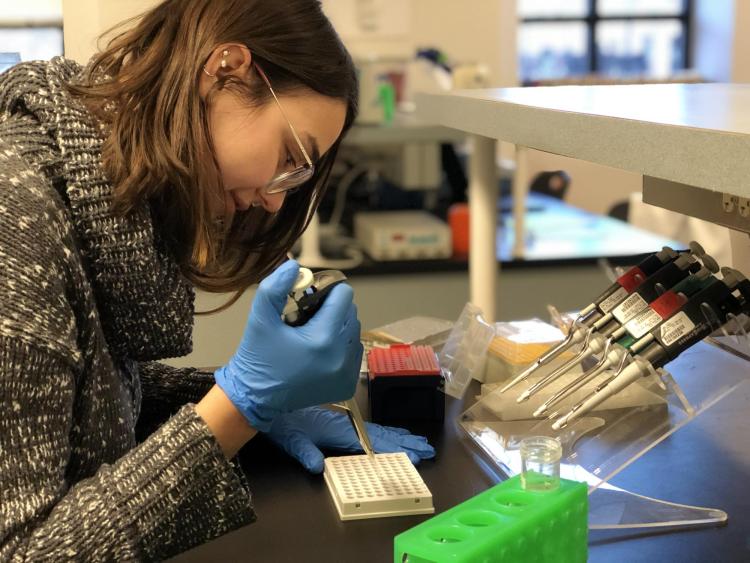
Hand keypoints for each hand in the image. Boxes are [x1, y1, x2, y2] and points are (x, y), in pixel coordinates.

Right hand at [215, 260, 362, 431]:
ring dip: (338, 326)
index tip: (309, 296)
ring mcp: (346, 374)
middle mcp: (341, 357)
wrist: (254, 398)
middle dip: (332, 308)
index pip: (343, 297)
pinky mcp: (347, 385)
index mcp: (323, 339)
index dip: (327, 290)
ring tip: (311, 333)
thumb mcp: (260, 318)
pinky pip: (353, 353)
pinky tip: (318, 351)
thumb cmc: (257, 357)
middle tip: (307, 315)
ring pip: (354, 332)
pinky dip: (340, 347)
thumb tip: (294, 266)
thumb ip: (275, 287)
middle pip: (351, 313)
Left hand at [266, 406, 435, 472]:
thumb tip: (317, 468)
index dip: (394, 450)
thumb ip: (304, 452)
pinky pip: (367, 427)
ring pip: (376, 429)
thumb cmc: (279, 420)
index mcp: (338, 429)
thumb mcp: (290, 439)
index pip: (373, 442)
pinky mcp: (338, 420)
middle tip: (426, 450)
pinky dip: (383, 431)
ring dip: (397, 436)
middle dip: (404, 443)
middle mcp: (345, 423)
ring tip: (417, 442)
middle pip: (380, 435)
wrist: (267, 398)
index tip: (414, 456)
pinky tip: (390, 434)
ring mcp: (343, 420)